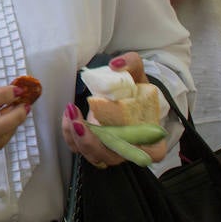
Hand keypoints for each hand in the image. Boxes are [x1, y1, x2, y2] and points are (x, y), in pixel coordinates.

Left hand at [61, 53, 168, 167]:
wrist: (124, 92)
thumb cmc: (137, 88)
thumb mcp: (138, 73)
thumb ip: (131, 64)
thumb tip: (115, 65)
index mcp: (152, 141)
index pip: (144, 154)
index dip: (127, 146)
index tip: (110, 131)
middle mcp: (131, 151)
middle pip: (110, 157)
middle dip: (90, 142)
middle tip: (77, 121)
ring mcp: (110, 150)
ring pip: (91, 155)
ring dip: (76, 137)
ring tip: (71, 112)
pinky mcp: (93, 144)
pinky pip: (78, 147)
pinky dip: (70, 133)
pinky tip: (69, 115)